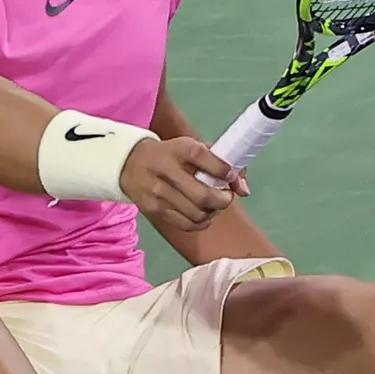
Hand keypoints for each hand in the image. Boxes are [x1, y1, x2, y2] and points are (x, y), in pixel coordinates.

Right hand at [121, 134, 245, 234]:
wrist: (129, 162)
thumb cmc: (170, 155)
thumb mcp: (192, 149)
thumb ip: (221, 163)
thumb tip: (244, 190)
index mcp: (180, 149)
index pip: (207, 159)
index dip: (226, 171)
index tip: (230, 176)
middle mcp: (167, 170)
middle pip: (203, 196)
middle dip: (222, 200)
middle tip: (225, 197)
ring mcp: (158, 192)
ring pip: (196, 214)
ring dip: (212, 213)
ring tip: (212, 206)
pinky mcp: (154, 209)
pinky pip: (185, 224)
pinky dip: (200, 222)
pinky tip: (201, 214)